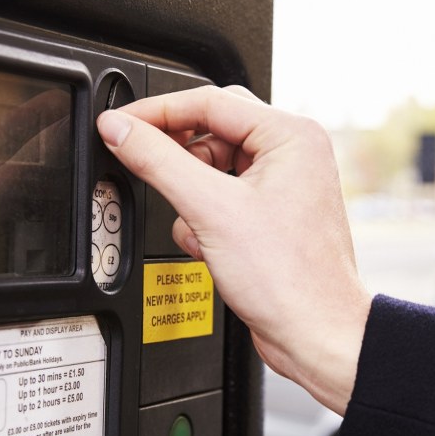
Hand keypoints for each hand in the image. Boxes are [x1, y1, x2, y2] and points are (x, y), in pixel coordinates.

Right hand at [96, 85, 371, 414]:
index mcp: (291, 134)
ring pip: (212, 167)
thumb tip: (121, 129)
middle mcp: (293, 152)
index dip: (156, 112)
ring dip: (192, 197)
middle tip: (145, 166)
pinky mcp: (272, 212)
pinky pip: (222, 196)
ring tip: (198, 227)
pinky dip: (205, 218)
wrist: (315, 334)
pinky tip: (210, 245)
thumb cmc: (290, 279)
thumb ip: (158, 161)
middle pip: (210, 130)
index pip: (208, 101)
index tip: (119, 124)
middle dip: (179, 159)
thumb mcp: (210, 211)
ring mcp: (284, 182)